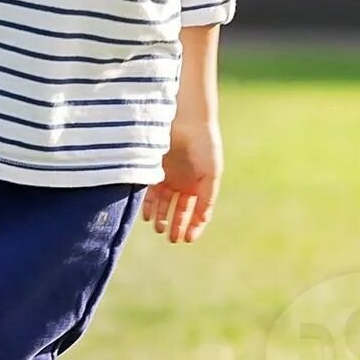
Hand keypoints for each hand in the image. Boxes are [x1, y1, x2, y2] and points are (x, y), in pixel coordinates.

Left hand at [143, 113, 220, 244]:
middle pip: (180, 209)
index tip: (188, 239)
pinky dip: (149, 205)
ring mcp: (169, 175)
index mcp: (201, 184)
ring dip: (162, 217)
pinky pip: (150, 192)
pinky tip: (149, 216)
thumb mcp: (211, 174)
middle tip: (173, 239)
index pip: (197, 211)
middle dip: (176, 225)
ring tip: (160, 229)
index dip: (194, 226)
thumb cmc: (204, 145)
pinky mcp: (154, 169)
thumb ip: (207, 198)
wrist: (186, 120)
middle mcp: (185, 181)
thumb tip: (202, 220)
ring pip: (164, 203)